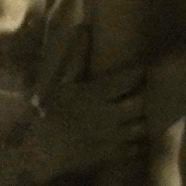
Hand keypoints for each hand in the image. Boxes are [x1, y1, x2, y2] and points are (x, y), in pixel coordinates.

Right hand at [33, 65, 146, 180]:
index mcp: (95, 94)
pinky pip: (135, 148)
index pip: (128, 79)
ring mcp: (110, 136)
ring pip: (142, 127)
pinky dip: (136, 143)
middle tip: (143, 95)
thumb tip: (84, 31)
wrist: (41, 150)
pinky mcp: (110, 154)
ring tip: (139, 117)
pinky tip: (131, 138)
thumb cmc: (49, 114)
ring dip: (142, 121)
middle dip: (144, 99)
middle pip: (141, 104)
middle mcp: (107, 114)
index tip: (141, 71)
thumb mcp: (62, 85)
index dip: (138, 74)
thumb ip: (77, 60)